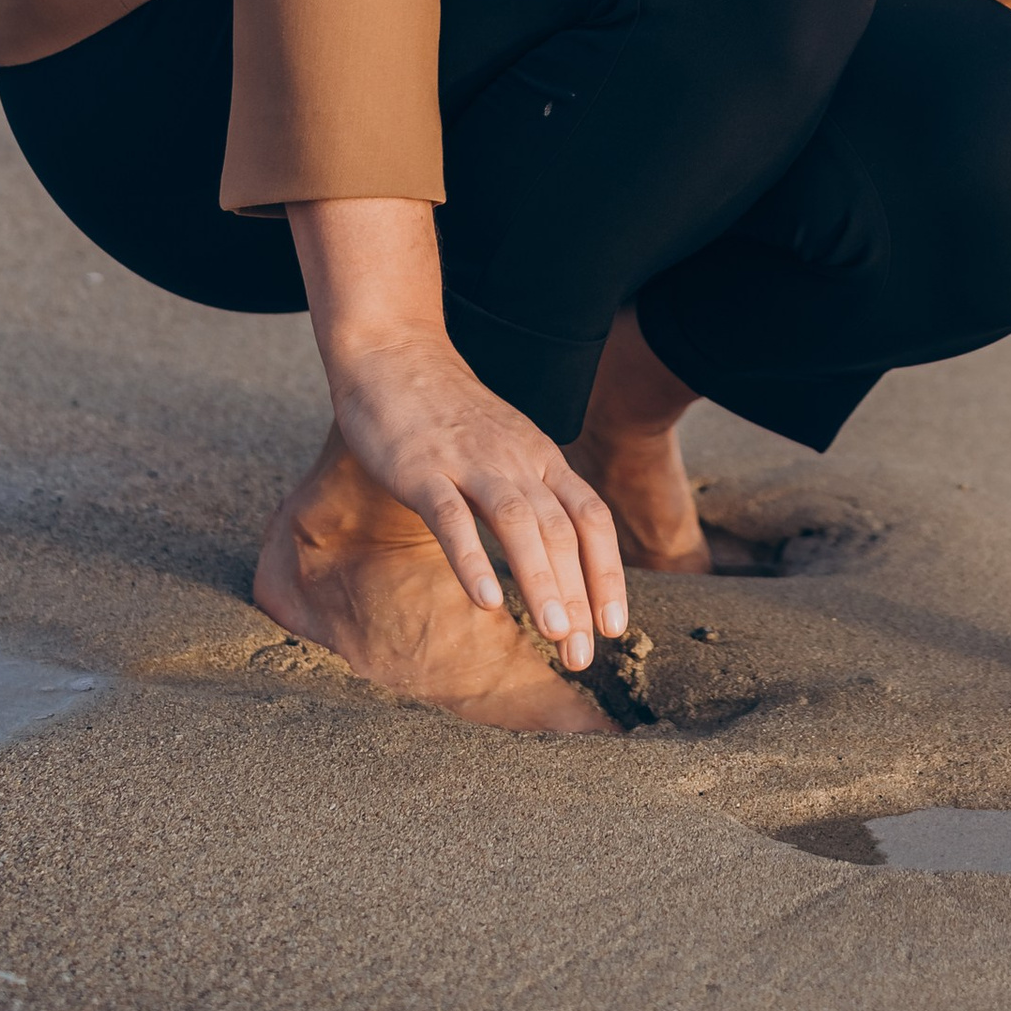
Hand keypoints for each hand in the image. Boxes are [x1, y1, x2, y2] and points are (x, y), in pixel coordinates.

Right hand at [325, 331, 628, 673]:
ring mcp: (470, 462)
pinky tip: (487, 602)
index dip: (607, 574)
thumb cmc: (453, 412)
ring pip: (519, 523)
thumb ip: (534, 494)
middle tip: (582, 655)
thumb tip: (559, 555)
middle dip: (578, 595)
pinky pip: (452, 517)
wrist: (396, 355)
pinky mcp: (421, 468)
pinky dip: (472, 560)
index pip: (591, 519)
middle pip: (562, 530)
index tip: (613, 627)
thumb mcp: (510, 447)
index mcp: (542, 459)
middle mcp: (517, 460)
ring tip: (555, 634)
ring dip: (541, 580)